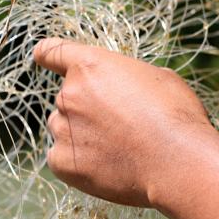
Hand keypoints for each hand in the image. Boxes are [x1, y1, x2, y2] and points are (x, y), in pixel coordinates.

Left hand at [33, 37, 218, 207]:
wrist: (177, 162)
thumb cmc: (176, 118)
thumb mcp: (157, 79)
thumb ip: (126, 79)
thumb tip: (122, 90)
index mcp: (90, 66)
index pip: (54, 52)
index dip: (47, 54)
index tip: (40, 56)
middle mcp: (69, 94)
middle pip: (66, 100)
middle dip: (86, 110)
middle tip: (119, 127)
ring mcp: (63, 128)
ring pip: (63, 129)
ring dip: (80, 135)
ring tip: (117, 149)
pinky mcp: (61, 161)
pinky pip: (61, 158)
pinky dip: (77, 163)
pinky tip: (106, 167)